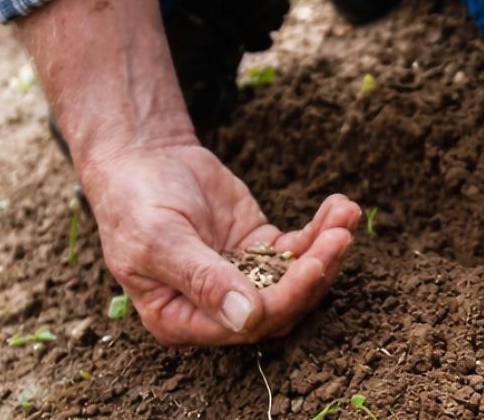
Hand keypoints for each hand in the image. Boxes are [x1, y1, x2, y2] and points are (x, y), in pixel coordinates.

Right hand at [80, 143, 359, 345]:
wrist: (143, 158)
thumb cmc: (136, 201)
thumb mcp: (160, 240)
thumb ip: (202, 279)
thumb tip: (246, 319)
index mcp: (181, 319)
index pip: (246, 325)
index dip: (285, 299)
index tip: (314, 263)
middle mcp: (215, 307)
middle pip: (281, 305)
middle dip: (316, 272)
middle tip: (341, 236)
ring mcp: (242, 276)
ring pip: (296, 277)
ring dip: (326, 249)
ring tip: (347, 214)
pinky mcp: (259, 246)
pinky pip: (298, 247)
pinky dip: (321, 230)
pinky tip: (339, 206)